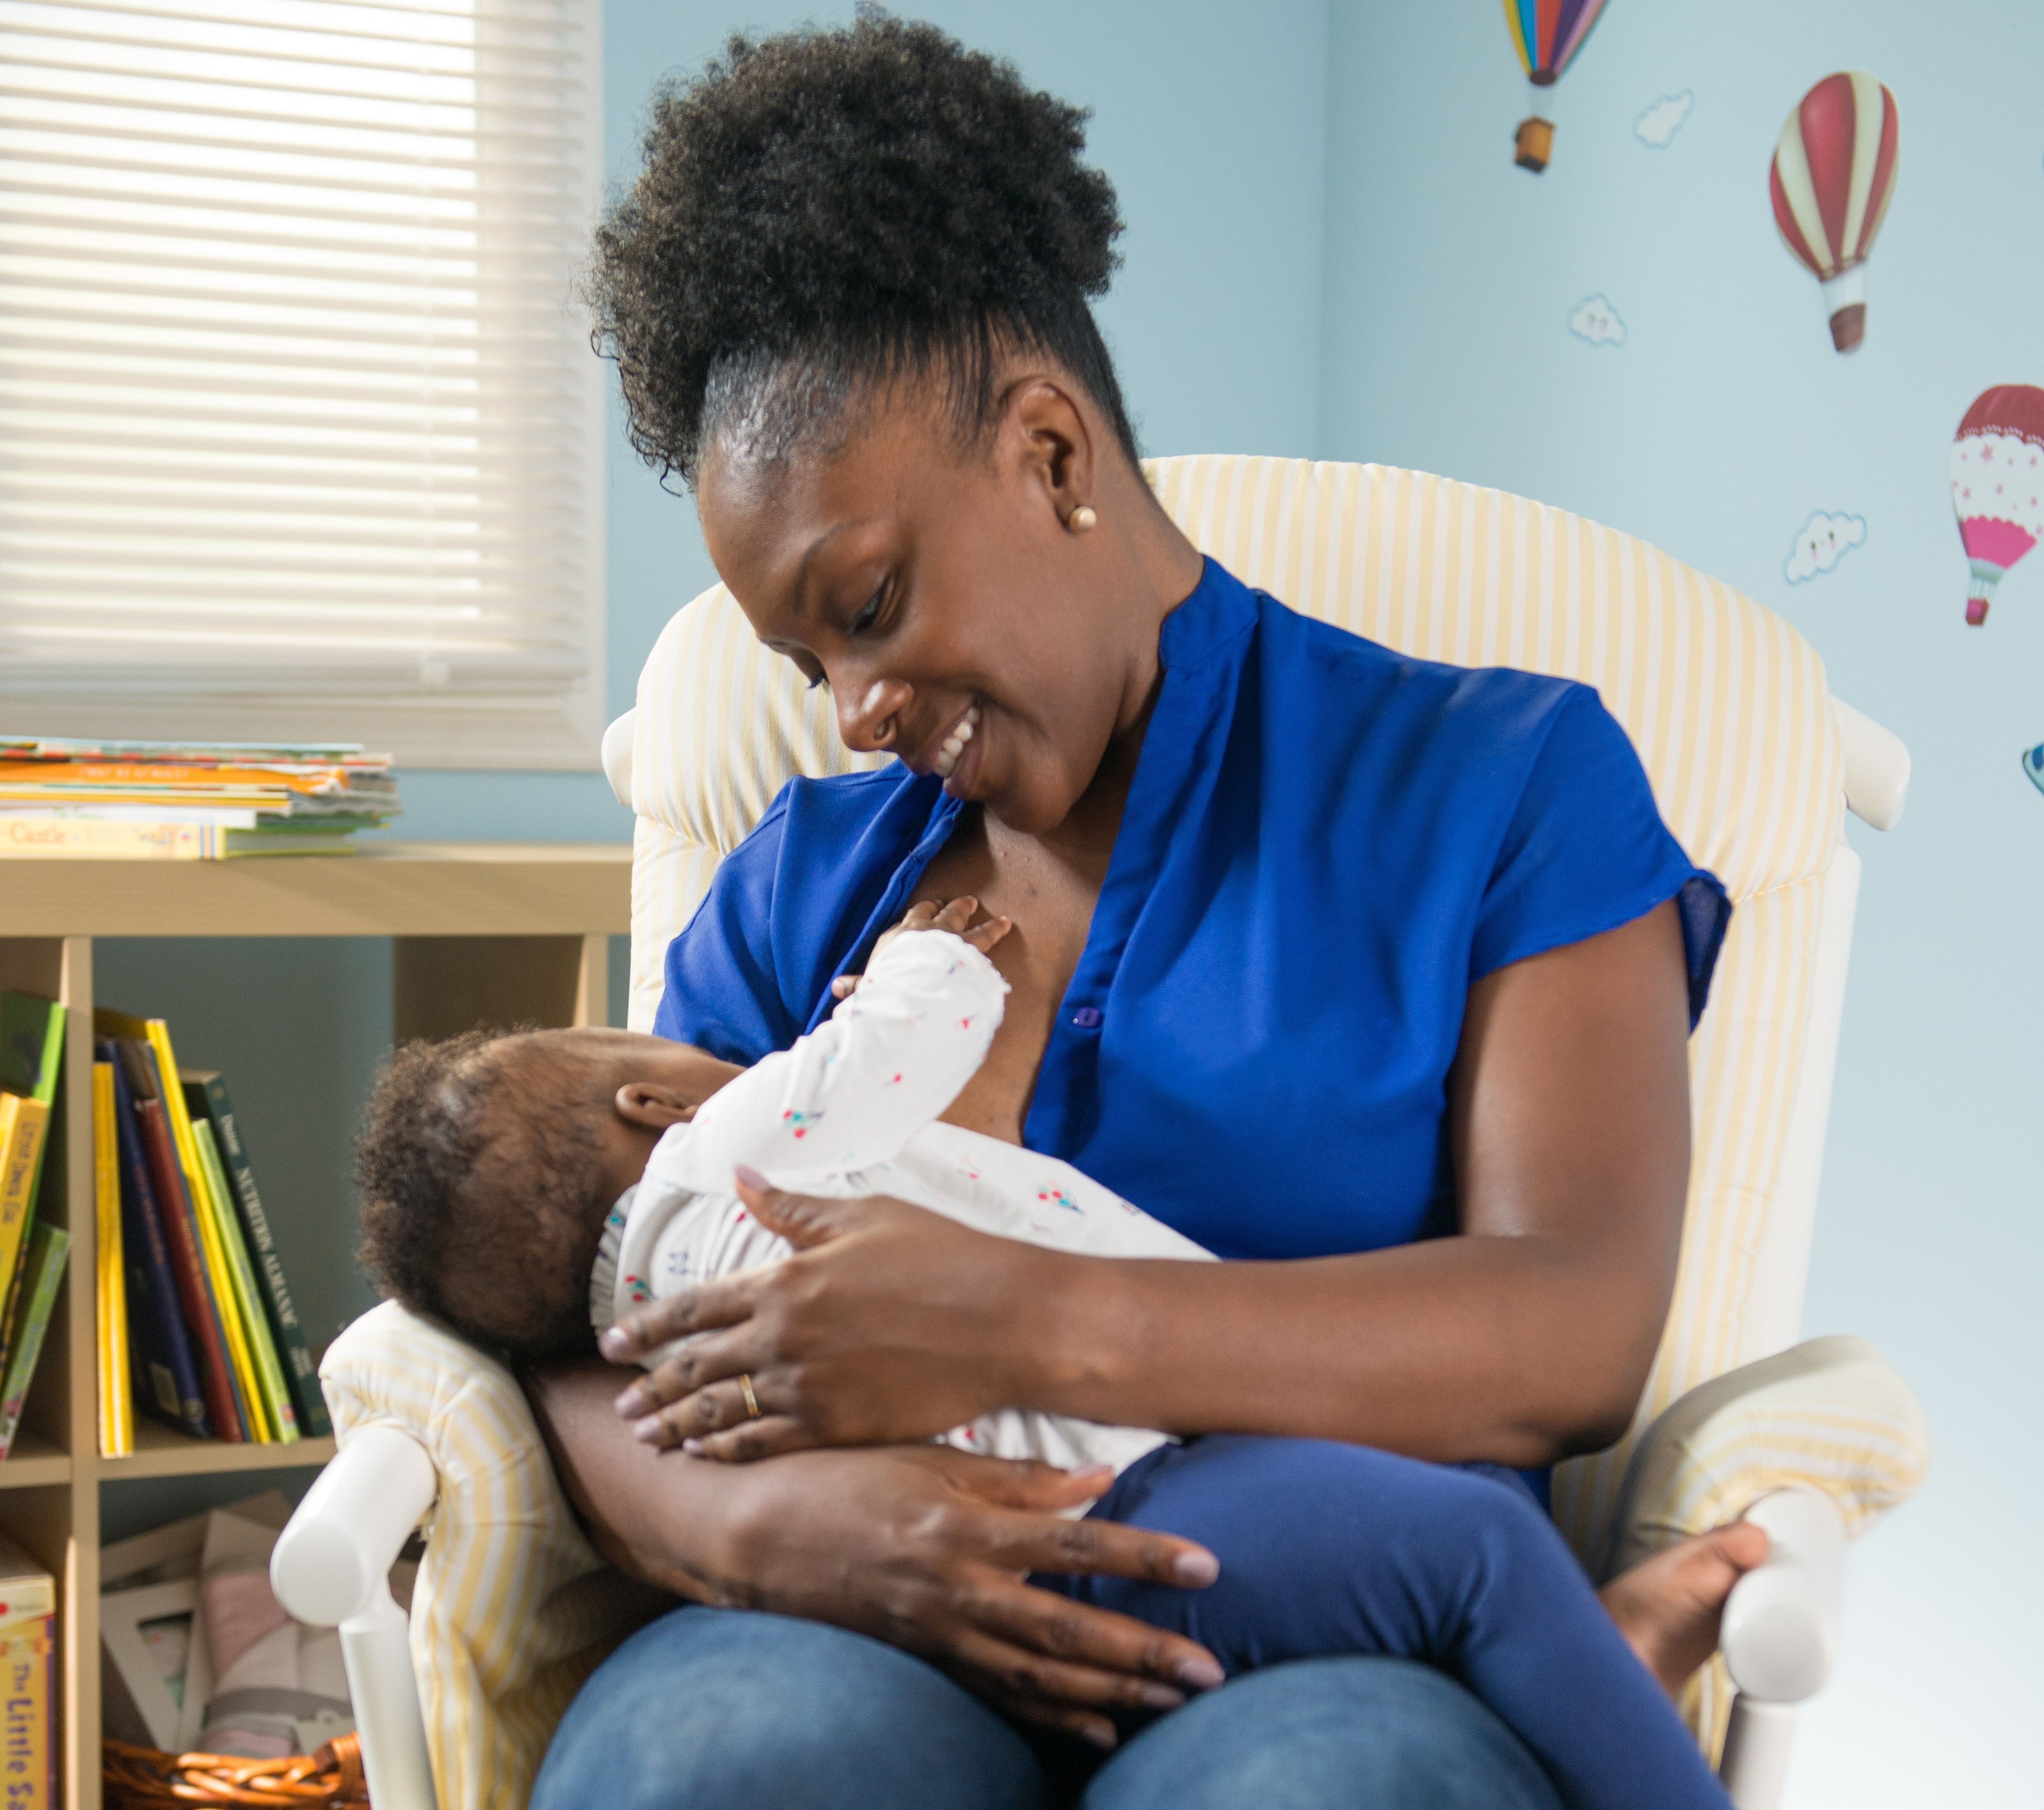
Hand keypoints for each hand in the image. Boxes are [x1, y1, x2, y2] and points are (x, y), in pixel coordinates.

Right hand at [526, 1362, 1223, 1750]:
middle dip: (1143, 1653)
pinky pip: (998, 1695)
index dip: (1142, 1558)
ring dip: (1112, 1691)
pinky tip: (1100, 1728)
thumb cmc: (839, 1476)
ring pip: (1041, 1674)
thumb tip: (1100, 1481)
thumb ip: (1014, 1477)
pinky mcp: (923, 1658)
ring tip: (1176, 1698)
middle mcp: (955, 1588)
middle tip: (1210, 1670)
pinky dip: (1051, 1715)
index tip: (1207, 1566)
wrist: (749, 1533)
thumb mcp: (924, 1457)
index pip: (1073, 1545)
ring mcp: (938, 1632)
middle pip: (1067, 1629)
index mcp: (961, 1525)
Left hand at [602, 1175, 1047, 1459]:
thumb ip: (794, 1209)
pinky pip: (765, 1445)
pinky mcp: (838, 1426)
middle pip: (695, 1367)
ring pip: (721, 1414)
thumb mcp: (866, 1215)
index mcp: (786, 1279)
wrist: (1005, 1320)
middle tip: (619, 1403)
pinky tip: (706, 1457)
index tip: (614, 1340)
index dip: (647, 1327)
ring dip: (677, 1426)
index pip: (693, 1307)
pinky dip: (727, 1452)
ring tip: (646, 1437)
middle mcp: (784, 1337)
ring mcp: (809, 1387)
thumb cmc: (943, 1256)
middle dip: (650, 1387)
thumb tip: (739, 1179)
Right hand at [830, 894, 1011, 998]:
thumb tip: (837, 987)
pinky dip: (996, 928)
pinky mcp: (968, 946)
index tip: (921, 914)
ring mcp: (946, 935)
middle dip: (943, 906)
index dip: (915, 918)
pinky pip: (986, 934)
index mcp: (895, 939)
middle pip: (933, 912)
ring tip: (978, 904)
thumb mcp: (866, 989)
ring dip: (970, 910)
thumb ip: (856, 986)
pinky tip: (1006, 925)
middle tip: (955, 902)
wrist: (913, 989)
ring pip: (961, 917)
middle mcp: (921, 930)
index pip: (905, 923)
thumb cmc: (886, 990)